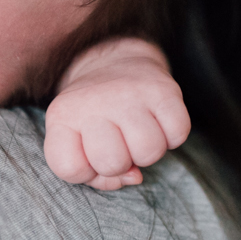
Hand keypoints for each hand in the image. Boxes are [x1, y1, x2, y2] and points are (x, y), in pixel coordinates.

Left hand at [43, 38, 190, 189]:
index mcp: (62, 117)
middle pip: (112, 163)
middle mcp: (93, 102)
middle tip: (118, 143)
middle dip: (119, 164)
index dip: (85, 172)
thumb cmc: (95, 119)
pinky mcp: (164, 90)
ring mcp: (129, 94)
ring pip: (149, 152)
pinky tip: (157, 123)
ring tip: (137, 134)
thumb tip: (133, 176)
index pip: (70, 168)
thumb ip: (96, 175)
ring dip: (147, 153)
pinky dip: (172, 137)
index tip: (88, 153)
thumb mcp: (77, 144)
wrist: (115, 63)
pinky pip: (178, 134)